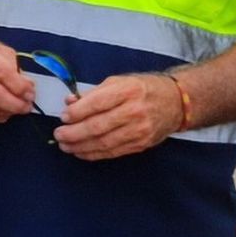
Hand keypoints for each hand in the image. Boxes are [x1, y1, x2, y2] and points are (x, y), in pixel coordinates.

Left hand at [54, 73, 184, 160]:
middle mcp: (135, 111)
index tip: (63, 117)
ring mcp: (140, 130)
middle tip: (58, 135)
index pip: (97, 103)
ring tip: (64, 145)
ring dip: (80, 146)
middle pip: (98, 126)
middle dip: (74, 133)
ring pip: (104, 142)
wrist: (177, 102)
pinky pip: (114, 152)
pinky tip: (80, 152)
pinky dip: (94, 154)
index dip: (77, 113)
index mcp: (127, 91)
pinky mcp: (142, 144)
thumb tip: (69, 103)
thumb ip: (93, 93)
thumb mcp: (118, 82)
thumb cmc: (142, 89)